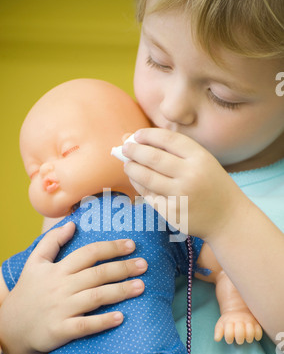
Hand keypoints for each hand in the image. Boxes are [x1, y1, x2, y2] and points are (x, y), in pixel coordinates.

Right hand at [0, 222, 147, 353]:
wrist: (12, 327)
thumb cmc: (28, 292)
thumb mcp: (34, 263)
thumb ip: (51, 242)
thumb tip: (72, 224)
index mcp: (57, 269)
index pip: (88, 253)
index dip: (110, 248)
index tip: (131, 245)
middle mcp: (60, 286)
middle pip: (97, 274)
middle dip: (122, 268)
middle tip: (144, 265)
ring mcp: (61, 308)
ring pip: (95, 297)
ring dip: (120, 291)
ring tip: (141, 287)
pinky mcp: (60, 330)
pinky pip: (84, 325)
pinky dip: (102, 321)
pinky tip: (120, 317)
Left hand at [123, 128, 243, 239]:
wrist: (228, 218)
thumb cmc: (211, 186)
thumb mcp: (203, 163)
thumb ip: (175, 151)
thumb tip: (134, 138)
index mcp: (200, 158)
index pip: (169, 140)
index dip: (149, 135)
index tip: (136, 135)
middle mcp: (191, 175)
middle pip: (153, 158)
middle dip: (134, 151)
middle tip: (125, 148)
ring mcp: (181, 195)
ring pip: (147, 178)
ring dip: (132, 168)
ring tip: (127, 164)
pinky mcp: (172, 212)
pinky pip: (149, 196)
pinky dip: (139, 186)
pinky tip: (136, 180)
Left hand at [214, 309, 262, 344]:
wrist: (237, 309)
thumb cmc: (228, 321)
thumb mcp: (220, 324)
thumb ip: (218, 331)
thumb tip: (217, 339)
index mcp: (229, 322)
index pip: (229, 332)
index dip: (229, 339)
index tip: (230, 340)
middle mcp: (239, 321)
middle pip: (240, 332)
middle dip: (239, 339)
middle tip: (239, 340)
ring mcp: (248, 321)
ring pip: (250, 331)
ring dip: (249, 338)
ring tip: (247, 339)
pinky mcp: (256, 323)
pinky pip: (259, 330)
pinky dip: (258, 335)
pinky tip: (255, 337)